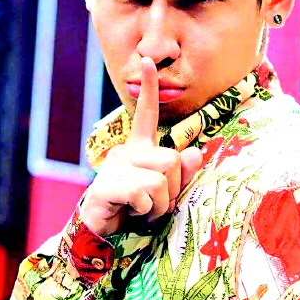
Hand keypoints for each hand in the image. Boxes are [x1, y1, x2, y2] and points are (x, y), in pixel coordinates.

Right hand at [79, 57, 202, 236]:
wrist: (104, 239)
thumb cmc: (136, 215)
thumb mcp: (166, 194)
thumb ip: (182, 173)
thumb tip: (195, 151)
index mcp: (139, 150)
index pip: (146, 116)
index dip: (149, 89)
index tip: (148, 61)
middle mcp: (126, 153)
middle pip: (171, 159)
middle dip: (172, 188)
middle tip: (153, 205)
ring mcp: (115, 168)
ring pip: (161, 178)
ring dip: (160, 203)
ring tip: (142, 212)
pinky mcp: (107, 185)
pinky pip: (146, 193)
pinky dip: (146, 211)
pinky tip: (130, 213)